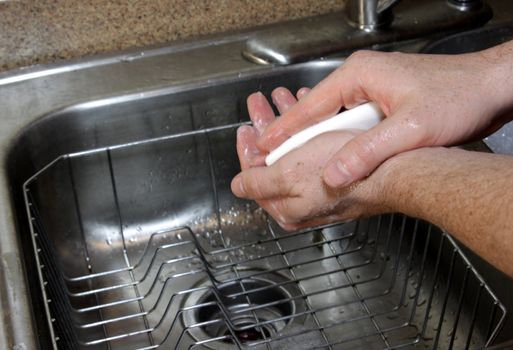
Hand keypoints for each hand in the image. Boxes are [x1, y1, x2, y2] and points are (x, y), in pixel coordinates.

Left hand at [231, 89, 385, 229]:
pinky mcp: (339, 177)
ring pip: (295, 152)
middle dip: (267, 129)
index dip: (247, 150)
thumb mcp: (289, 175)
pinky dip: (309, 130)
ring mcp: (321, 189)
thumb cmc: (345, 176)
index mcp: (286, 208)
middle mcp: (302, 203)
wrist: (396, 173)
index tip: (246, 129)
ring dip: (288, 124)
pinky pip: (315, 150)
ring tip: (284, 100)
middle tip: (261, 107)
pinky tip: (311, 113)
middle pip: (273, 161)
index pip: (254, 177)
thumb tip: (238, 187)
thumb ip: (258, 182)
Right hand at [257, 49, 512, 187]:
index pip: (310, 106)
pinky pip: (348, 122)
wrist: (492, 87)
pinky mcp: (382, 102)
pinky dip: (336, 137)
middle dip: (294, 135)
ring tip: (291, 158)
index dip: (285, 129)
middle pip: (316, 111)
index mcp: (358, 75)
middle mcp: (360, 78)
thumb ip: (369, 151)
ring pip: (331, 118)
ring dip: (314, 138)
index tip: (264, 146)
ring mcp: (371, 89)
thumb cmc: (459, 97)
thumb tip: (333, 174)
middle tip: (270, 157)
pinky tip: (328, 152)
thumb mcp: (411, 129)